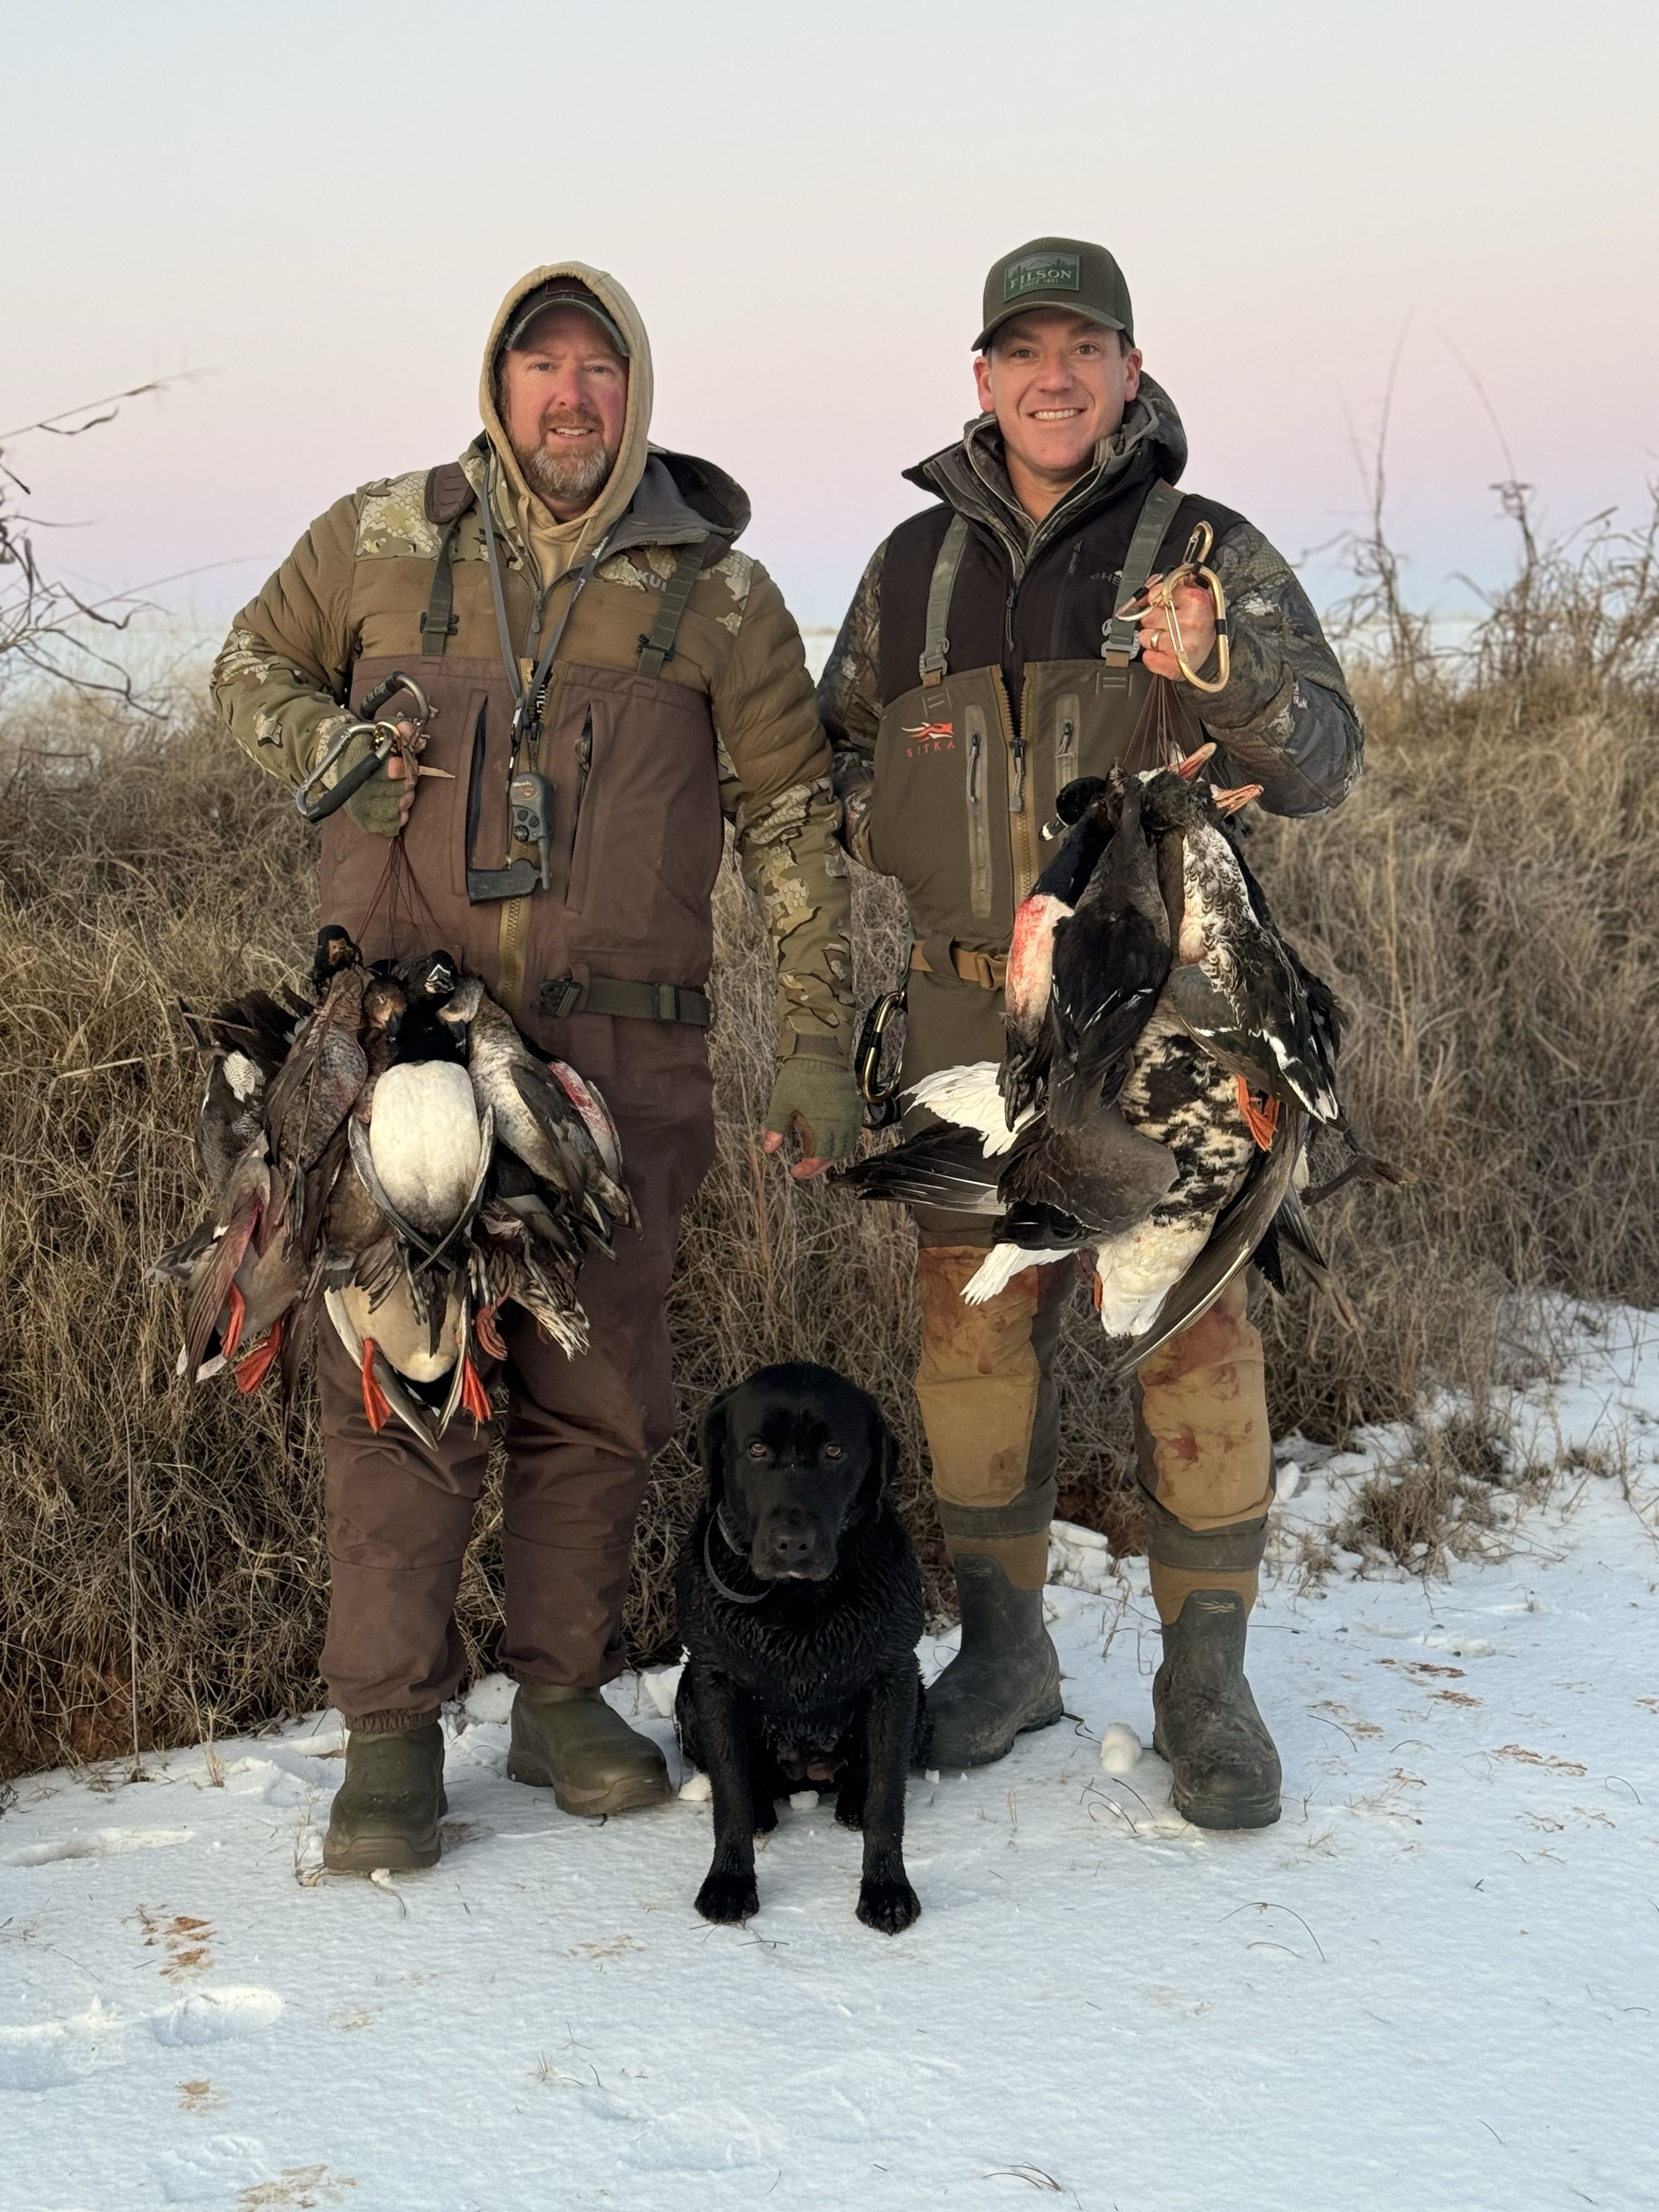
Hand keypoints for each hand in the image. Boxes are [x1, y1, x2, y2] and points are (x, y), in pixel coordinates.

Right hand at [341, 720, 417, 836]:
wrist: (342, 761)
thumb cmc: (365, 745)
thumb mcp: (378, 729)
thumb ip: (397, 728)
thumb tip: (410, 731)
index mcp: (355, 763)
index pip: (379, 771)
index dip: (398, 769)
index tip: (400, 763)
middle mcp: (355, 790)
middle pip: (393, 792)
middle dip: (408, 782)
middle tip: (409, 776)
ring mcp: (359, 808)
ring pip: (395, 810)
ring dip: (406, 799)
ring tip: (405, 789)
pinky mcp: (365, 822)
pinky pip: (390, 826)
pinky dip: (400, 816)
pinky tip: (398, 804)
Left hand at [761, 1056, 861, 1181]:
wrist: (820, 1052)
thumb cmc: (800, 1076)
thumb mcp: (782, 1103)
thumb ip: (775, 1128)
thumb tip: (769, 1149)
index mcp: (824, 1124)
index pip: (819, 1157)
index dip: (808, 1169)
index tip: (796, 1171)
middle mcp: (841, 1122)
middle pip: (835, 1155)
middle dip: (820, 1166)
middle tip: (805, 1168)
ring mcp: (851, 1114)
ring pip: (847, 1145)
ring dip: (833, 1155)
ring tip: (817, 1157)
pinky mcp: (854, 1106)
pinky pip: (853, 1132)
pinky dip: (843, 1141)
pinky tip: (830, 1139)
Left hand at [1140, 576, 1217, 684]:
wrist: (1218, 650)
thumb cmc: (1201, 623)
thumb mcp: (1190, 598)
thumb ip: (1164, 591)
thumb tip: (1141, 599)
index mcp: (1195, 600)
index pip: (1157, 594)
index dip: (1157, 602)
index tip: (1165, 608)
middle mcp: (1190, 621)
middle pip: (1148, 617)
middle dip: (1154, 621)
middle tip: (1170, 626)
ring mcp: (1183, 644)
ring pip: (1145, 637)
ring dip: (1152, 639)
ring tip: (1169, 639)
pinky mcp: (1175, 665)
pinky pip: (1148, 657)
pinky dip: (1152, 657)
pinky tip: (1164, 653)